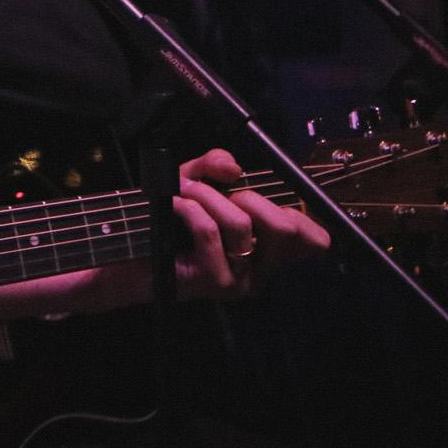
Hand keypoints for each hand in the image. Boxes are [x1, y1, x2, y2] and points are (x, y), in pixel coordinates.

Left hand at [169, 148, 331, 297]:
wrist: (132, 254)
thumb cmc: (170, 219)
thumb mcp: (196, 181)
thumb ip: (216, 164)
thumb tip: (234, 169)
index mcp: (270, 251)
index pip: (315, 241)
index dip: (301, 214)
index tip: (264, 199)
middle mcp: (263, 270)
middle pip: (284, 227)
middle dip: (249, 196)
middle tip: (221, 193)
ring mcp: (240, 281)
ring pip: (240, 224)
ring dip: (208, 196)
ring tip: (186, 191)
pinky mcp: (213, 282)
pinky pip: (210, 232)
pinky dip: (190, 208)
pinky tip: (175, 203)